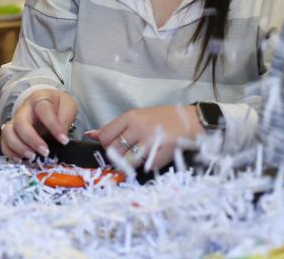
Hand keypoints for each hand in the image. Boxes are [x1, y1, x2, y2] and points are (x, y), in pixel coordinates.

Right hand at [0, 89, 76, 160]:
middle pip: (20, 122)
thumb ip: (65, 119)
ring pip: (8, 132)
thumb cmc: (58, 106)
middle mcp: (24, 110)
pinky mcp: (11, 133)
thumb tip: (62, 137)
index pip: (43, 110)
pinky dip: (10, 152)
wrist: (48, 104)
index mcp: (40, 100)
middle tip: (45, 152)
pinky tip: (21, 160)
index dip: (54, 126)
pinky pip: (4, 142)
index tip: (64, 140)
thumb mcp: (68, 106)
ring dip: (18, 147)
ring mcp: (15, 121)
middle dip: (32, 139)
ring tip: (32, 157)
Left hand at [86, 105, 202, 170]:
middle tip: (130, 153)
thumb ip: (116, 126)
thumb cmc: (163, 118)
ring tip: (142, 156)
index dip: (107, 145)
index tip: (115, 145)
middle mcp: (139, 128)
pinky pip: (148, 166)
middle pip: (114, 151)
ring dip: (133, 163)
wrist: (192, 119)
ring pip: (129, 162)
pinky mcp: (164, 152)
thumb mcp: (138, 116)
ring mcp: (151, 140)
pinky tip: (155, 157)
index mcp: (131, 117)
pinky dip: (150, 165)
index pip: (105, 136)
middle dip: (118, 156)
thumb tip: (91, 134)